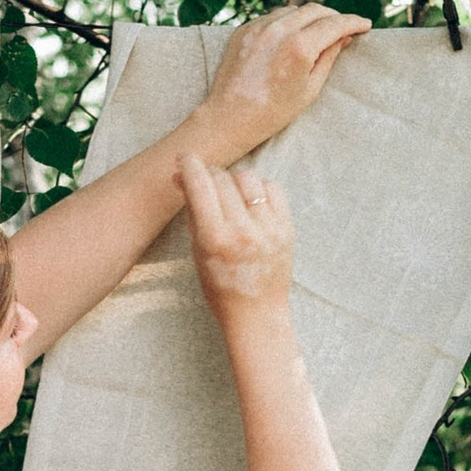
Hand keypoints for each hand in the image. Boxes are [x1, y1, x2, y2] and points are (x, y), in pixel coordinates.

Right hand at [181, 153, 295, 319]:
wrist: (256, 313)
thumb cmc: (220, 286)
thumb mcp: (197, 251)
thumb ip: (192, 212)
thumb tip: (182, 175)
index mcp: (215, 238)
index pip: (200, 185)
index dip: (190, 164)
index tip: (185, 157)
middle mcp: (243, 231)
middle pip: (223, 178)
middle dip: (210, 175)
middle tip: (206, 182)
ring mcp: (268, 229)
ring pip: (248, 178)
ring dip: (234, 180)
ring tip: (230, 193)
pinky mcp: (287, 228)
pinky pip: (272, 189)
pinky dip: (259, 189)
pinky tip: (252, 201)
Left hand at [187, 2, 369, 167]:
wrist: (230, 117)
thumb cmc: (273, 111)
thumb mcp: (310, 89)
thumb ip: (329, 57)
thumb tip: (344, 38)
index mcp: (299, 47)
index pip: (334, 24)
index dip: (353, 22)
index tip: (365, 25)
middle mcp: (278, 30)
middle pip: (315, 10)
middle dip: (333, 16)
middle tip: (345, 27)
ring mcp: (258, 27)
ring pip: (293, 10)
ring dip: (309, 17)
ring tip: (318, 31)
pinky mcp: (244, 29)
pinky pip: (272, 17)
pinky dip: (287, 22)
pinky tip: (291, 36)